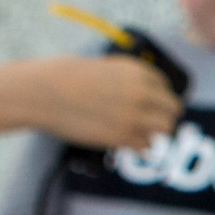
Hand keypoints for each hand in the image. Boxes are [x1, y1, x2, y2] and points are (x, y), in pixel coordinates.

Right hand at [8, 56, 179, 152]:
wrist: (42, 91)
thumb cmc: (65, 76)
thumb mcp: (103, 67)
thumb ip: (126, 79)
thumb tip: (145, 94)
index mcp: (137, 71)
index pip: (164, 86)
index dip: (157, 95)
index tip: (147, 102)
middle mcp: (141, 92)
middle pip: (173, 109)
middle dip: (164, 115)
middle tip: (150, 121)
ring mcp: (134, 116)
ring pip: (165, 129)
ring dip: (155, 131)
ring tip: (140, 132)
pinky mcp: (121, 136)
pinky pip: (146, 146)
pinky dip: (139, 145)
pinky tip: (126, 141)